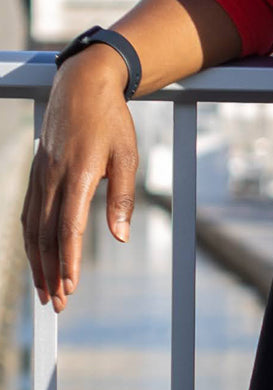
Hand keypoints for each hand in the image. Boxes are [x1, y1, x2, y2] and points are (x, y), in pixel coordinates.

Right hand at [21, 49, 138, 313]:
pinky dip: (30, 241)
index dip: (68, 260)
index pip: (69, 227)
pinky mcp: (36, 174)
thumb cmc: (111, 120)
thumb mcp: (127, 153)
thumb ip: (123, 196)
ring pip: (32, 228)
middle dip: (50, 273)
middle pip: (46, 236)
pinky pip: (28, 214)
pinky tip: (36, 257)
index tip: (70, 287)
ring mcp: (40, 176)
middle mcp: (53, 178)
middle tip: (57, 303)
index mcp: (80, 173)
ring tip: (45, 291)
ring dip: (37, 262)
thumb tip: (120, 236)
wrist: (82, 85)